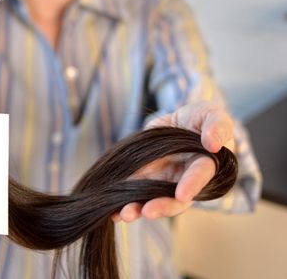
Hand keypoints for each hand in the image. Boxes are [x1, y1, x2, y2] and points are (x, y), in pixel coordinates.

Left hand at [112, 101, 234, 221]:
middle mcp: (184, 180)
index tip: (182, 194)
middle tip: (147, 211)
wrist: (179, 123)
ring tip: (124, 215)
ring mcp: (162, 182)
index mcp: (205, 166)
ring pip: (152, 200)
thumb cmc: (201, 120)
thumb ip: (217, 126)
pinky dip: (122, 204)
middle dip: (161, 206)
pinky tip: (112, 213)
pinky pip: (134, 194)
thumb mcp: (211, 115)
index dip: (192, 185)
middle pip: (175, 200)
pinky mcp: (144, 179)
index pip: (199, 177)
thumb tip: (214, 143)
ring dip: (138, 209)